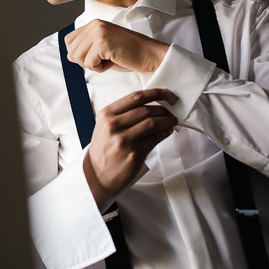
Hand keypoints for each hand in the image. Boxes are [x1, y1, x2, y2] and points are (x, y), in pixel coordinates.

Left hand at [65, 19, 168, 72]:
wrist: (151, 54)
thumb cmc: (130, 53)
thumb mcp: (104, 49)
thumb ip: (86, 49)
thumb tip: (69, 56)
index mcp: (94, 24)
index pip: (69, 40)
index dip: (77, 53)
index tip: (94, 57)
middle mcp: (95, 25)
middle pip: (71, 49)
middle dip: (84, 61)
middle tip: (103, 61)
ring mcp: (99, 33)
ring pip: (78, 57)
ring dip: (92, 65)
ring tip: (108, 60)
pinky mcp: (103, 43)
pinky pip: (89, 63)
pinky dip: (100, 68)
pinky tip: (112, 62)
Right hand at [84, 88, 177, 207]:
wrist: (96, 175)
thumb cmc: (103, 149)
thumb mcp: (105, 126)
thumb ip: (122, 114)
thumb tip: (150, 105)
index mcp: (106, 114)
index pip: (134, 97)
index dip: (154, 93)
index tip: (165, 93)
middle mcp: (113, 125)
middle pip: (146, 110)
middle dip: (163, 109)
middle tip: (171, 111)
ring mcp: (124, 140)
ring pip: (153, 123)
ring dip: (167, 120)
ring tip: (172, 120)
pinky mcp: (134, 154)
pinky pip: (155, 139)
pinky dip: (165, 133)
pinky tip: (167, 131)